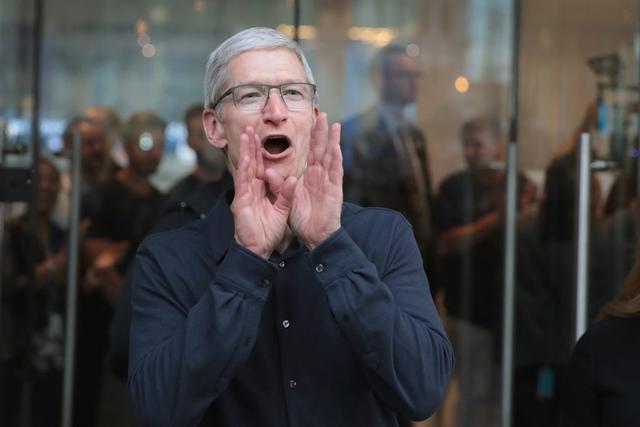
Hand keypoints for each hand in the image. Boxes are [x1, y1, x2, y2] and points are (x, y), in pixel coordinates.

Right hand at [231, 126, 296, 258]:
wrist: (258, 249)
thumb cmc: (267, 232)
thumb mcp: (282, 210)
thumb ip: (286, 194)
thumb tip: (292, 179)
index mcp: (260, 190)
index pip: (261, 167)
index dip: (261, 152)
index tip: (262, 137)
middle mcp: (251, 189)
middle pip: (251, 163)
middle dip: (250, 146)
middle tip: (250, 128)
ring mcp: (244, 194)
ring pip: (245, 168)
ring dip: (245, 151)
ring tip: (246, 134)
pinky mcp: (241, 201)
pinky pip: (243, 182)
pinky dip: (244, 169)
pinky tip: (246, 156)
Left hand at [289, 113, 342, 249]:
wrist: (314, 237)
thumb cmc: (302, 219)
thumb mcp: (285, 200)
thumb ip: (278, 186)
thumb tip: (267, 171)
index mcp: (309, 177)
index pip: (310, 153)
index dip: (310, 138)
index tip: (310, 122)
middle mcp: (320, 177)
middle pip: (321, 150)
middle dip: (321, 132)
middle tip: (322, 114)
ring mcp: (328, 182)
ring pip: (331, 158)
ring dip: (333, 141)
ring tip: (334, 124)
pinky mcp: (334, 191)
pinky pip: (335, 174)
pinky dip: (336, 161)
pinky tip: (336, 148)